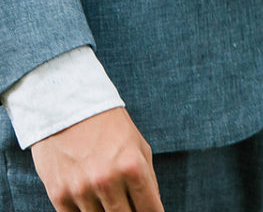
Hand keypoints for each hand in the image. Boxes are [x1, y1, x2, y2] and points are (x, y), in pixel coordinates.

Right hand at [30, 108, 163, 211]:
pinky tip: (92, 204)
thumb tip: (153, 207)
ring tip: (109, 200)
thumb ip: (148, 179)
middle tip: (131, 208)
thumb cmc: (110, 127)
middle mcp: (107, 181)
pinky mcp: (59, 195)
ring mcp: (81, 190)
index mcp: (132, 167)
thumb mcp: (139, 147)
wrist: (67, 109)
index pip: (150, 208)